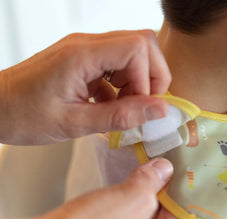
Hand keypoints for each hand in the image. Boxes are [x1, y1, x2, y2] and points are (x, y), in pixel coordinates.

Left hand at [0, 30, 170, 144]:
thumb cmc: (24, 115)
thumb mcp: (74, 123)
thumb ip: (120, 116)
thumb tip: (159, 110)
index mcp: (82, 54)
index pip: (138, 48)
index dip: (148, 80)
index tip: (141, 108)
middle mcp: (87, 44)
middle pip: (142, 43)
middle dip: (152, 77)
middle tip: (142, 106)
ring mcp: (86, 50)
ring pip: (133, 54)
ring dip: (137, 83)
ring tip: (122, 109)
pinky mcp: (84, 61)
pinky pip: (117, 66)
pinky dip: (123, 87)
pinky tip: (109, 106)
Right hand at [0, 158, 185, 218]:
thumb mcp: (133, 197)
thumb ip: (154, 180)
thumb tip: (165, 169)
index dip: (175, 191)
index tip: (171, 172)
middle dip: (154, 196)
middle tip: (150, 172)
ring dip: (135, 204)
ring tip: (131, 184)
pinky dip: (121, 217)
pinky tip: (113, 202)